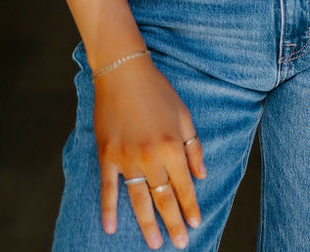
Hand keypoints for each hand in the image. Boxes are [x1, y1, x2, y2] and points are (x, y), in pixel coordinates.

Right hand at [95, 55, 206, 248]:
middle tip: (180, 244)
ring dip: (148, 224)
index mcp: (172, 147)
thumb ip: (193, 147)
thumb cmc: (157, 92)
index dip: (191, 206)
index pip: (184, 185)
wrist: (123, 73)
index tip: (196, 224)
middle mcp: (151, 157)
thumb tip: (201, 175)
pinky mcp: (108, 156)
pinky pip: (108, 189)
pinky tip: (111, 229)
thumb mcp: (183, 115)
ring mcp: (127, 159)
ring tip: (155, 243)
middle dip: (173, 223)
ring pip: (139, 200)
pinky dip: (109, 210)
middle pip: (163, 198)